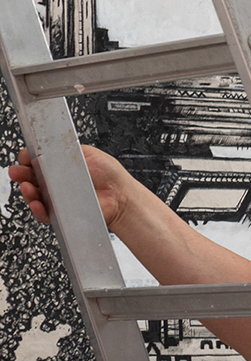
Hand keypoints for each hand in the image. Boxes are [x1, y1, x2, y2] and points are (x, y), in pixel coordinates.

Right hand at [7, 146, 132, 225]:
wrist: (122, 196)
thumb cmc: (110, 175)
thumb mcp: (87, 153)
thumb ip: (65, 150)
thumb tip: (48, 148)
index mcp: (61, 164)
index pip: (37, 160)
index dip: (28, 158)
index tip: (25, 158)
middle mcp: (56, 181)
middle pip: (30, 177)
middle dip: (21, 174)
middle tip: (18, 172)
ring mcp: (58, 197)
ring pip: (34, 195)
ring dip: (27, 191)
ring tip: (28, 187)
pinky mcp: (61, 212)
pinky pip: (44, 213)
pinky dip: (38, 209)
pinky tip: (37, 203)